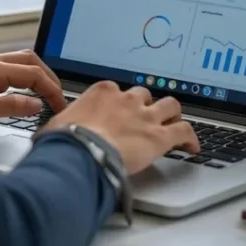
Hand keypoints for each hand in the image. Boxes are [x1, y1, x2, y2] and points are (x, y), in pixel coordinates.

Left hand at [0, 51, 66, 132]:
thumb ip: (11, 107)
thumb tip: (36, 104)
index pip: (32, 72)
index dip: (51, 88)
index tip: (60, 105)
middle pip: (29, 61)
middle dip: (48, 77)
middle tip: (58, 98)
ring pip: (18, 64)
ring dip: (35, 77)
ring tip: (46, 95)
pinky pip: (6, 72)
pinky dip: (22, 80)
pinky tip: (22, 95)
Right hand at [43, 81, 198, 173]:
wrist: (80, 153)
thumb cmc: (64, 142)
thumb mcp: (56, 126)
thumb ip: (63, 124)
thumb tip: (53, 133)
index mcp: (102, 92)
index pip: (116, 91)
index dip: (120, 102)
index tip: (119, 111)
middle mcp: (126, 99)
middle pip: (145, 94)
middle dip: (147, 105)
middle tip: (146, 117)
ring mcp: (145, 116)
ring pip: (170, 105)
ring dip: (173, 114)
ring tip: (174, 123)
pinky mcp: (159, 136)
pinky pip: (184, 131)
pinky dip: (191, 138)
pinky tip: (193, 147)